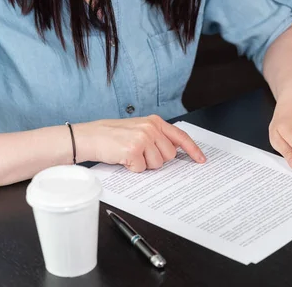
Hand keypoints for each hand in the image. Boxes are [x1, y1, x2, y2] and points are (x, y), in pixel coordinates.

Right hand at [74, 115, 205, 171]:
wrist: (91, 136)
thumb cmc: (113, 135)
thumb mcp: (139, 129)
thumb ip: (157, 136)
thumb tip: (175, 152)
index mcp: (155, 121)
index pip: (180, 136)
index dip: (193, 150)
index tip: (201, 160)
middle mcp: (151, 128)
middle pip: (169, 155)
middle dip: (157, 159)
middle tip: (141, 153)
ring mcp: (143, 138)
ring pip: (157, 164)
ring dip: (144, 164)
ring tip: (131, 154)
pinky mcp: (133, 150)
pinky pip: (142, 169)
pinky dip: (133, 168)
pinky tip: (124, 158)